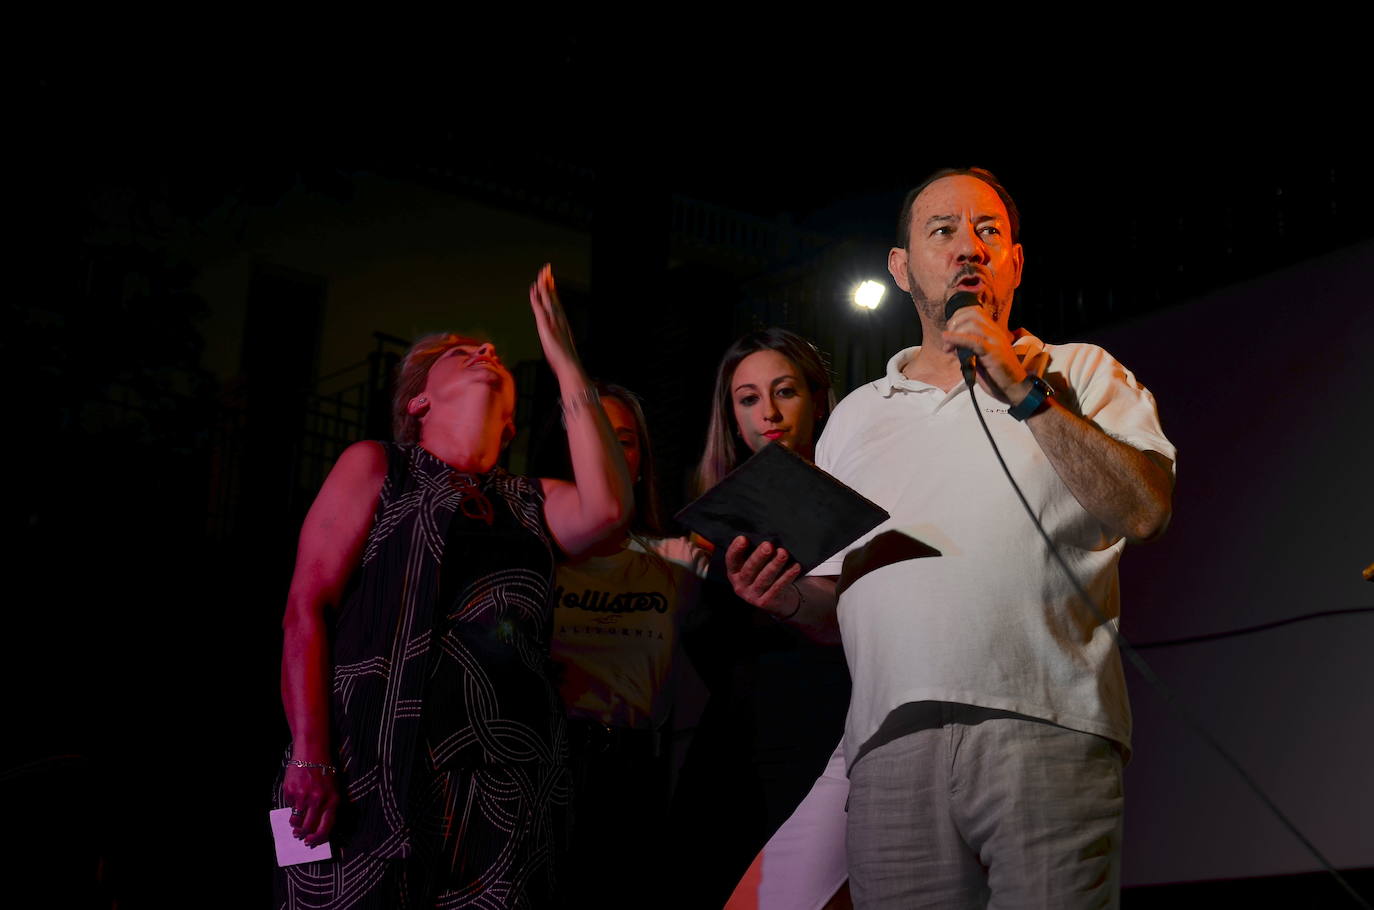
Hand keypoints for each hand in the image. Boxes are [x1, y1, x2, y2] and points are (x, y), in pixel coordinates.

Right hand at [282, 764, 339, 846]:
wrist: (312, 752)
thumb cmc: (324, 772)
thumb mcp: (333, 789)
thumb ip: (327, 807)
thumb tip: (317, 828)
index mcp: (332, 800)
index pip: (326, 827)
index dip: (318, 838)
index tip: (311, 842)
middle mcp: (318, 800)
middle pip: (308, 827)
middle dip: (303, 834)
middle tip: (299, 836)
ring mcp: (303, 796)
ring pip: (296, 821)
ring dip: (294, 824)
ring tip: (295, 823)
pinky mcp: (291, 791)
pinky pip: (289, 807)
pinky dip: (291, 806)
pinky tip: (295, 798)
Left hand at [528, 263, 581, 377]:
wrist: (569, 364)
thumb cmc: (565, 357)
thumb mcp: (561, 343)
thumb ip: (558, 335)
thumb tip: (557, 334)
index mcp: (561, 320)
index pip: (555, 300)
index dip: (552, 288)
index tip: (550, 279)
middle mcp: (558, 317)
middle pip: (552, 295)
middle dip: (549, 281)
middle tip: (546, 269)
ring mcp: (552, 319)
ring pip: (547, 297)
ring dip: (544, 285)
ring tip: (541, 273)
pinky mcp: (546, 324)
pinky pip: (540, 306)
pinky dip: (537, 296)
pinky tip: (534, 289)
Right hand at [724, 536, 801, 615]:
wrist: (776, 599)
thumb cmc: (763, 574)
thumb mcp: (754, 565)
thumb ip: (753, 552)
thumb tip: (764, 534)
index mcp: (734, 572)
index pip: (731, 559)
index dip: (736, 549)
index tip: (743, 538)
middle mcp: (739, 585)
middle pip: (749, 569)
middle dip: (759, 557)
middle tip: (768, 545)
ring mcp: (751, 595)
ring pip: (764, 578)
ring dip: (775, 565)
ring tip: (783, 553)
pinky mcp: (765, 602)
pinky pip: (777, 587)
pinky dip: (787, 576)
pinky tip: (794, 567)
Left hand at [940, 306, 1027, 401]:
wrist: (1015, 390)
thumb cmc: (997, 377)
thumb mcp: (979, 359)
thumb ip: (967, 349)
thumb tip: (950, 344)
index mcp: (993, 332)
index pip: (975, 311)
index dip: (958, 317)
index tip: (949, 332)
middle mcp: (996, 333)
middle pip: (972, 313)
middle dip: (955, 323)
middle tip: (947, 339)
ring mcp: (996, 341)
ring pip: (972, 324)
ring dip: (954, 333)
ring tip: (948, 348)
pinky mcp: (994, 352)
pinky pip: (974, 340)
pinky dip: (957, 339)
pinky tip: (948, 342)